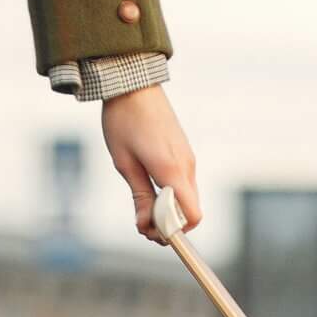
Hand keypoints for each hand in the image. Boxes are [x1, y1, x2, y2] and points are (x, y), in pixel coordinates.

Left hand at [101, 83, 198, 241]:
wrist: (133, 85)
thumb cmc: (124, 121)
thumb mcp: (125, 164)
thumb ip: (140, 197)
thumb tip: (146, 226)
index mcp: (172, 170)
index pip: (192, 216)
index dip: (175, 231)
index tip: (152, 232)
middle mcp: (187, 166)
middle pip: (191, 211)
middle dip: (169, 224)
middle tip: (142, 224)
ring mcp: (188, 159)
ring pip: (186, 198)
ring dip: (169, 210)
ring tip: (142, 206)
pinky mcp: (184, 153)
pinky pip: (183, 184)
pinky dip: (171, 195)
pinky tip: (149, 187)